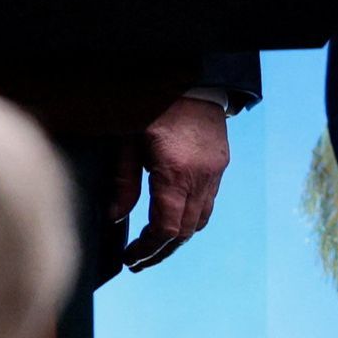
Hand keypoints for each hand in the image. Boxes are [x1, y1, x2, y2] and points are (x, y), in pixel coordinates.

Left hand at [114, 95, 229, 271]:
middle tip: (138, 260)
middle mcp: (201, 176)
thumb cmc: (152, 105)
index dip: (147, 249)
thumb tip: (116, 217)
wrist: (192, 76)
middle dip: (161, 251)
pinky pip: (208, 202)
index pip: (166, 229)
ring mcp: (215, 171)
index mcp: (175, 171)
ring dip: (178, 237)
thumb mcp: (127, 140)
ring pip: (200, 221)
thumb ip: (123, 181)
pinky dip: (190, 217)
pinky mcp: (221, 164)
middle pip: (185, 232)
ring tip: (154, 245)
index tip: (130, 257)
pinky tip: (172, 216)